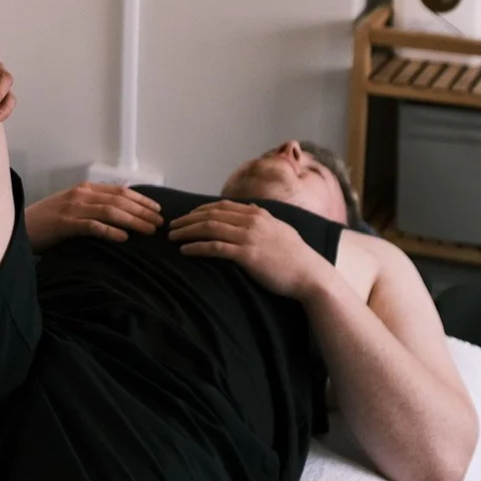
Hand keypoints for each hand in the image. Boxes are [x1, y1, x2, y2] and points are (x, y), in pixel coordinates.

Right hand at [25, 183, 162, 252]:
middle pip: (119, 200)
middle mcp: (81, 194)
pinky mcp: (65, 223)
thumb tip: (122, 213)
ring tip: (148, 230)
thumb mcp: (73, 208)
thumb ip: (94, 207)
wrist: (19, 227)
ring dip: (133, 221)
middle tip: (159, 223)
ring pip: (110, 211)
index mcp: (85, 189)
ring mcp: (72, 208)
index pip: (120, 190)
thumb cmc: (48, 221)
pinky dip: (110, 231)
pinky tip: (123, 238)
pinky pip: (92, 226)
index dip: (142, 199)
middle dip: (143, 211)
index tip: (158, 209)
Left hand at [168, 201, 326, 300]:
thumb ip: (263, 218)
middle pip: (210, 214)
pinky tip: (185, 250)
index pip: (221, 206)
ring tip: (172, 237)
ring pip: (209, 228)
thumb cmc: (296, 255)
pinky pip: (215, 247)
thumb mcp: (280, 228)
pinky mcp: (246, 254)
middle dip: (188, 218)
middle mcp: (251, 220)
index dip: (200, 209)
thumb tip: (251, 208)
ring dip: (187, 231)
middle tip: (171, 225)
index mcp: (258, 213)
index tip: (187, 215)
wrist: (309, 274)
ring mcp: (249, 236)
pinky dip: (197, 247)